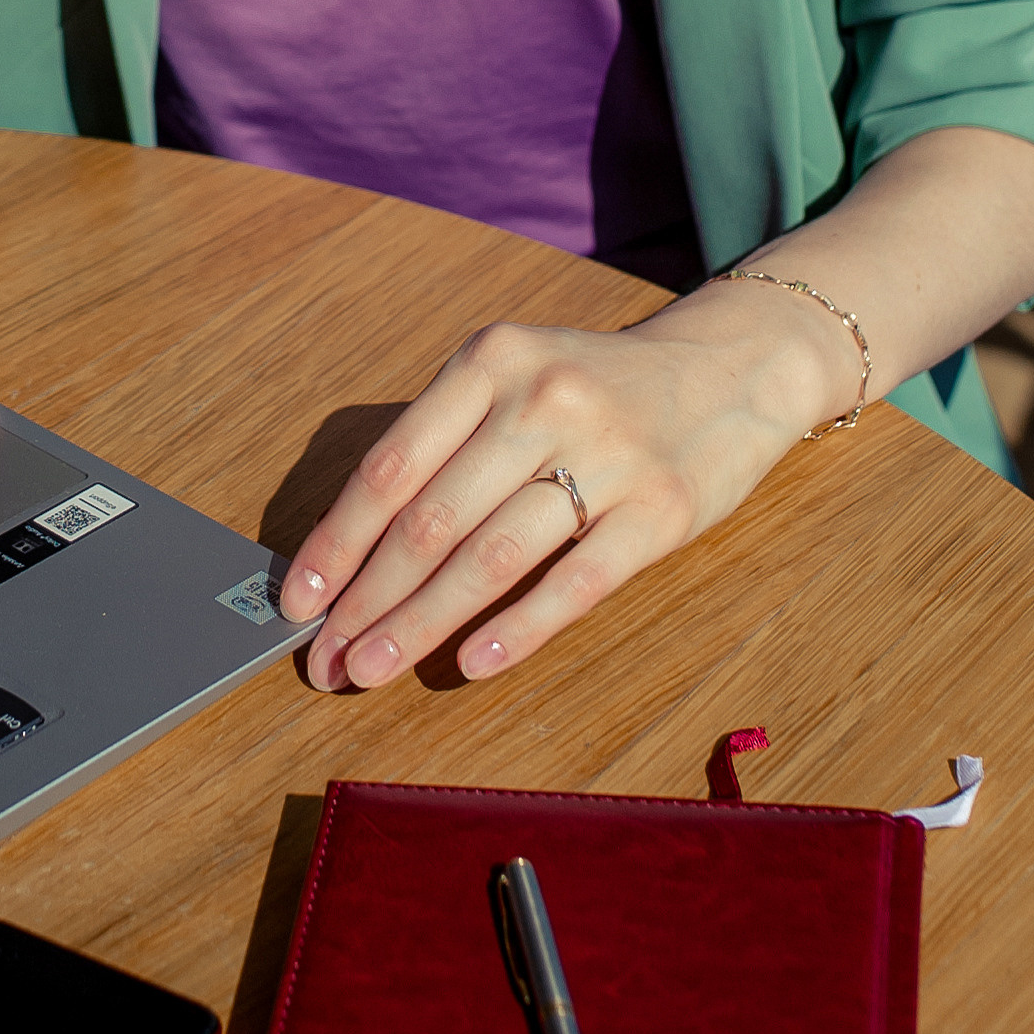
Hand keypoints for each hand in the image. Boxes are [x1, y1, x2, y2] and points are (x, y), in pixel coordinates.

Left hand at [278, 283, 858, 689]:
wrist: (734, 368)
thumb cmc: (598, 392)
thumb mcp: (515, 379)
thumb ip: (444, 446)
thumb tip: (354, 553)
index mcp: (490, 363)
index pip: (391, 467)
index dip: (338, 542)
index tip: (299, 601)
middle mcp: (542, 399)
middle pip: (431, 520)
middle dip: (368, 600)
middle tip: (328, 659)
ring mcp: (607, 454)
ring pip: (490, 556)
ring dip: (421, 624)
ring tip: (374, 670)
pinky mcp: (661, 509)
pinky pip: (576, 581)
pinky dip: (519, 629)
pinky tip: (472, 665)